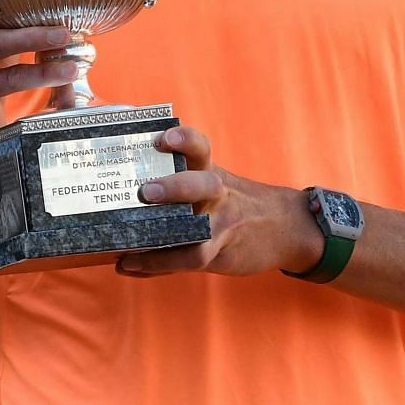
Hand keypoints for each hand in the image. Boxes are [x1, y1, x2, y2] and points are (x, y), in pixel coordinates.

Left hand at [117, 124, 322, 277]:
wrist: (287, 228)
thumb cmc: (233, 201)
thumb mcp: (213, 182)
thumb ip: (178, 179)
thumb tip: (116, 188)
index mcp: (210, 171)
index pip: (200, 148)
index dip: (184, 140)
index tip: (162, 138)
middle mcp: (217, 194)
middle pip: (201, 185)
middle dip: (175, 187)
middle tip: (145, 191)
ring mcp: (222, 225)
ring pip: (199, 232)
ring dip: (161, 244)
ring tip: (127, 249)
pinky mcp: (222, 251)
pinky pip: (190, 259)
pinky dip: (157, 265)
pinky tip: (128, 265)